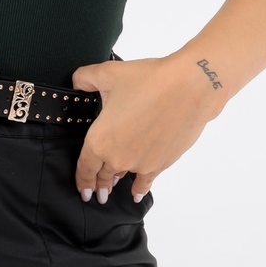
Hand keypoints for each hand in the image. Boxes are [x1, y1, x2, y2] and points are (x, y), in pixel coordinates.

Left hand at [70, 54, 212, 203]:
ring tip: (111, 187)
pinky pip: (145, 181)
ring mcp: (141, 164)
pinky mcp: (162, 163)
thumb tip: (76, 83)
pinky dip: (140, 188)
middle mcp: (118, 158)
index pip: (85, 168)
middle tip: (95, 192)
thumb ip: (83, 79)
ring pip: (123, 176)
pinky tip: (136, 193)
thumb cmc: (149, 80)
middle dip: (98, 184)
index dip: (81, 180)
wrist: (189, 88)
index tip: (81, 189)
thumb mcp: (107, 73)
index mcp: (100, 140)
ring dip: (116, 182)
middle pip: (103, 176)